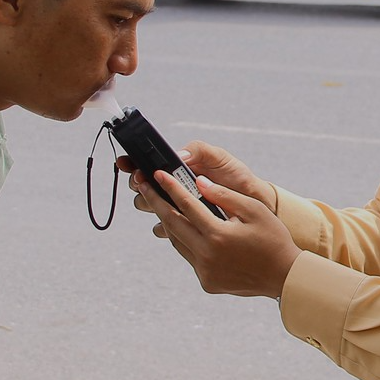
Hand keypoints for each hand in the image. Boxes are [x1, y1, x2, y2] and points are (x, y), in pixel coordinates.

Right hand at [116, 141, 276, 213]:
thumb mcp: (218, 157)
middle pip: (142, 187)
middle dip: (139, 184)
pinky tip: (170, 222)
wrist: (253, 202)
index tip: (126, 163)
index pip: (145, 165)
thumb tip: (178, 154)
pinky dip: (164, 226)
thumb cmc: (235, 176)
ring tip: (158, 200)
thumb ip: (198, 150)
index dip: (132, 163)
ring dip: (150, 204)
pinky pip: (165, 229)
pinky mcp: (184, 225)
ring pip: (150, 207)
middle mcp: (172, 188)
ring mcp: (177, 207)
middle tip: (144, 182)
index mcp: (176, 168)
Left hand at [131, 167, 299, 299]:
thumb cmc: (273, 239)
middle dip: (155, 201)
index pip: (186, 205)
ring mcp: (205, 271)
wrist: (284, 276)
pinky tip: (182, 227)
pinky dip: (183, 239)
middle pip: (171, 223)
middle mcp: (207, 255)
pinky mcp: (206, 281)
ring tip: (158, 202)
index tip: (156, 174)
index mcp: (218, 235)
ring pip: (176, 241)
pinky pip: (188, 256)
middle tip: (142, 185)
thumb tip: (198, 182)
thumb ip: (224, 195)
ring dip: (166, 221)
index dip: (170, 187)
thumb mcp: (254, 210)